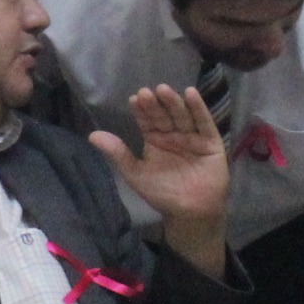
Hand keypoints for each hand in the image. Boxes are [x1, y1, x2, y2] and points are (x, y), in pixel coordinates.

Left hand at [91, 84, 230, 231]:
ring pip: (182, 116)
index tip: (134, 99)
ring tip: (164, 91)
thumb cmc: (163, 193)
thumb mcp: (137, 174)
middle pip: (164, 115)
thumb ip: (118, 154)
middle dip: (156, 104)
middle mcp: (173, 133)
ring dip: (174, 103)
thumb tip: (92, 136)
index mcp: (155, 139)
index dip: (141, 110)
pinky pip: (204, 123)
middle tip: (146, 93)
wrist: (191, 213)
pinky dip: (198, 109)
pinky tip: (191, 94)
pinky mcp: (211, 141)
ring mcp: (192, 136)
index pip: (147, 120)